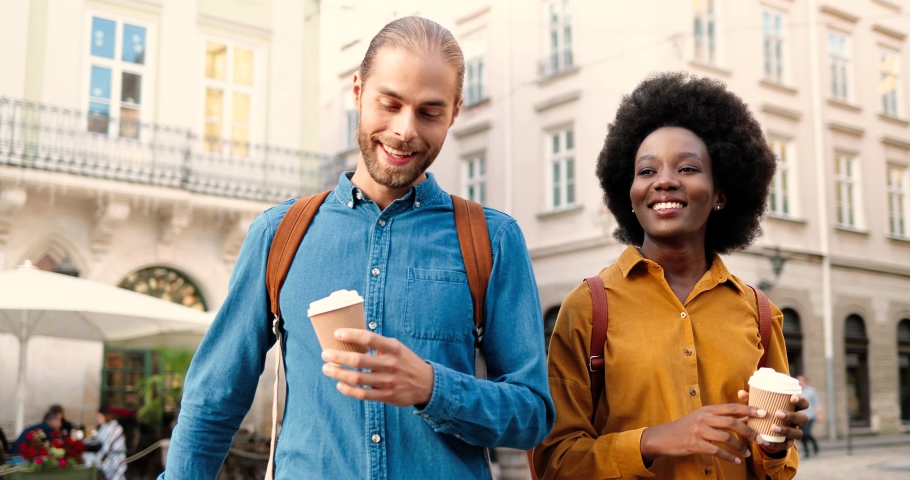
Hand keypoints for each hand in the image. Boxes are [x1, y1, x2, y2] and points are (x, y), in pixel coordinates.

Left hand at [321, 328, 434, 406]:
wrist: (426, 383)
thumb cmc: (405, 362)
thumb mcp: (396, 348)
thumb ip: (378, 344)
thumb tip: (351, 338)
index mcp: (393, 348)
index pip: (369, 338)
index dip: (351, 335)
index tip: (336, 334)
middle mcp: (391, 364)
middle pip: (358, 360)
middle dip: (338, 357)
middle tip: (325, 354)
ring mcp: (388, 381)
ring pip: (357, 378)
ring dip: (338, 373)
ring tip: (327, 369)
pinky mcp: (386, 396)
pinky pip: (362, 394)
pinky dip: (348, 390)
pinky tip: (339, 385)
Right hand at [640, 404, 767, 463]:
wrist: (664, 437)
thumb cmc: (686, 427)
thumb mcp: (702, 418)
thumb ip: (721, 417)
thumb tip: (745, 417)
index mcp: (707, 410)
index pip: (731, 407)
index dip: (749, 409)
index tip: (764, 413)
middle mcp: (704, 418)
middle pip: (732, 422)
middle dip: (749, 430)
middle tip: (761, 438)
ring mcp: (699, 430)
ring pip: (726, 437)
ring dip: (740, 446)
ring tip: (747, 453)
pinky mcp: (695, 444)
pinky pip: (716, 451)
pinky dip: (729, 457)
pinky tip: (736, 461)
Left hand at [737, 390, 808, 454]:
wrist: (765, 429)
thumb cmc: (764, 411)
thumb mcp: (758, 404)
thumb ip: (751, 399)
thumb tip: (741, 393)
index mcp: (793, 408)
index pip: (804, 403)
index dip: (801, 400)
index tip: (792, 397)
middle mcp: (797, 420)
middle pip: (803, 418)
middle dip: (792, 416)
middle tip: (777, 413)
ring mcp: (794, 432)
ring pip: (798, 433)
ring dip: (786, 430)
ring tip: (773, 427)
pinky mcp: (788, 443)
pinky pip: (786, 445)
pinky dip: (776, 444)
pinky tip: (766, 442)